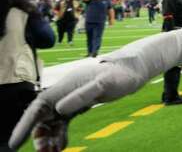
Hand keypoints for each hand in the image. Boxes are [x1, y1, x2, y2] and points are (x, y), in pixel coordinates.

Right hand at [9, 58, 148, 148]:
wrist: (131, 72)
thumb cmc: (119, 75)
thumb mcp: (103, 84)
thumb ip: (82, 95)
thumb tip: (59, 109)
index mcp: (64, 86)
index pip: (37, 107)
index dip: (25, 125)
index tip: (15, 143)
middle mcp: (63, 93)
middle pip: (42, 117)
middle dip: (39, 136)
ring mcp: (70, 99)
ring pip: (52, 122)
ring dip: (49, 138)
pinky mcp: (78, 105)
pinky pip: (63, 123)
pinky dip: (61, 135)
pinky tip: (62, 146)